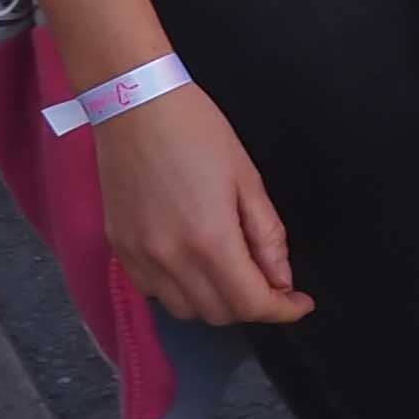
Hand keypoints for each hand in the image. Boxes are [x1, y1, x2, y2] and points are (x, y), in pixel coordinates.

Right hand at [94, 83, 311, 324]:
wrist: (134, 105)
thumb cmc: (197, 132)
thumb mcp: (248, 179)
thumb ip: (267, 236)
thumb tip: (281, 279)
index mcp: (210, 241)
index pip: (251, 303)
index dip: (283, 310)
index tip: (300, 302)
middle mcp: (171, 259)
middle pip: (219, 314)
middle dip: (251, 305)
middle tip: (269, 280)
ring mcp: (139, 257)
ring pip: (185, 311)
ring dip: (215, 302)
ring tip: (231, 272)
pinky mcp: (119, 248)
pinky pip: (154, 292)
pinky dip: (180, 291)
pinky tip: (193, 264)